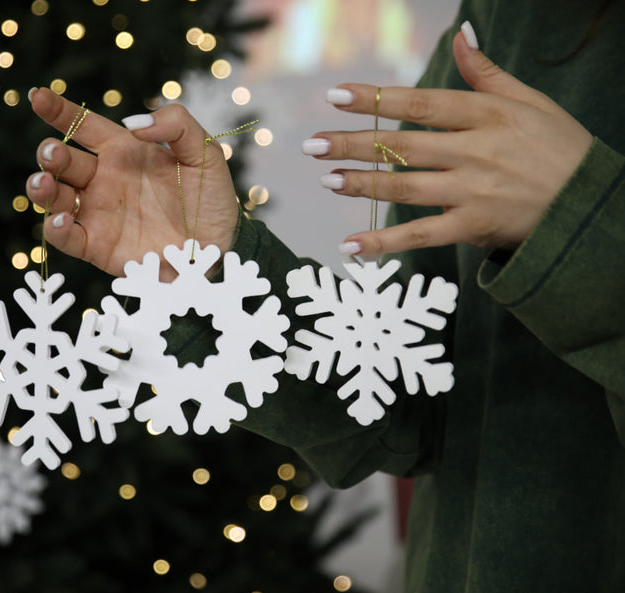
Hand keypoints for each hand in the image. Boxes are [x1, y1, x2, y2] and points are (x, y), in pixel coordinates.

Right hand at [27, 89, 238, 280]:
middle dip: (49, 154)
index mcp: (123, 151)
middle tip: (52, 154)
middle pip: (62, 161)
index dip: (59, 110)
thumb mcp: (205, 152)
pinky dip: (55, 228)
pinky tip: (60, 219)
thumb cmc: (211, 199)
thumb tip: (135, 123)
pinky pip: (67, 237)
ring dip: (42, 188)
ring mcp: (98, 213)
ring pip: (55, 197)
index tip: (38, 96)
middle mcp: (104, 180)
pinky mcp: (98, 246)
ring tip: (44, 183)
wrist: (219, 247)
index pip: (84, 126)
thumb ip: (177, 125)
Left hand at [307, 27, 592, 256]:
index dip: (377, 100)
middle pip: (403, 146)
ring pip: (405, 187)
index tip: (337, 95)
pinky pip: (421, 236)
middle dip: (353, 144)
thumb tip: (459, 35)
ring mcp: (473, 191)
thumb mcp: (529, 101)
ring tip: (327, 179)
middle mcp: (475, 151)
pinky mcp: (474, 226)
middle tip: (313, 144)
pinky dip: (384, 244)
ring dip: (362, 184)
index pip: (420, 104)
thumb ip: (485, 73)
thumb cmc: (559, 147)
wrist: (590, 204)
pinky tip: (351, 246)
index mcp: (486, 115)